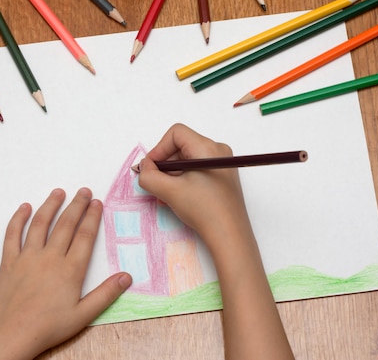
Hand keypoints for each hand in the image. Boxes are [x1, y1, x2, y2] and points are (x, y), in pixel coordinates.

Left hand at [0, 188, 131, 359]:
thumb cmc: (49, 327)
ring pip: (40, 224)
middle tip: (84, 191)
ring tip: (59, 192)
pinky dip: (18, 219)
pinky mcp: (9, 261)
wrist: (13, 333)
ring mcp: (28, 257)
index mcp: (70, 270)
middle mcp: (50, 258)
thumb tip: (126, 277)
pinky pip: (12, 234)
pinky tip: (25, 207)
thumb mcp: (83, 315)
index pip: (85, 236)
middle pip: (66, 225)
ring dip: (50, 205)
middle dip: (77, 205)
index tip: (97, 203)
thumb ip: (105, 294)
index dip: (92, 217)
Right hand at [139, 124, 293, 359]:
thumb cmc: (207, 215)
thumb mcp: (173, 191)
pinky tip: (176, 201)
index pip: (175, 133)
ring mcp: (222, 171)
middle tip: (152, 182)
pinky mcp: (221, 188)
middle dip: (163, 162)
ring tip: (163, 194)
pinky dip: (181, 185)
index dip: (157, 148)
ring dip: (171, 175)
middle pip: (181, 145)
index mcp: (211, 147)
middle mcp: (219, 154)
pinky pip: (193, 176)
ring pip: (186, 162)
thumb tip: (142, 169)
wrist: (234, 245)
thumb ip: (151, 176)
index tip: (149, 170)